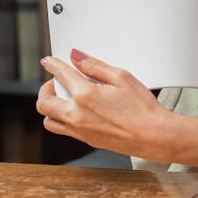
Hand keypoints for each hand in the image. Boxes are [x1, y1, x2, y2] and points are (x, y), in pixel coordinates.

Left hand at [35, 50, 172, 158]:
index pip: (60, 75)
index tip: (48, 61)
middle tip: (56, 82)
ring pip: (48, 121)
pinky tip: (75, 111)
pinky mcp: (86, 140)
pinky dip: (61, 119)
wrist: (154, 136)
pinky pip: (63, 130)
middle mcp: (77, 114)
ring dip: (50, 108)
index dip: (52, 65)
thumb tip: (76, 57)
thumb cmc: (142, 108)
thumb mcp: (121, 78)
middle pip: (43, 102)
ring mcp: (80, 130)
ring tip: (62, 99)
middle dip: (45, 88)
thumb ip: (95, 66)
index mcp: (85, 95)